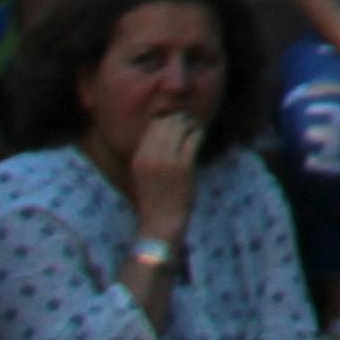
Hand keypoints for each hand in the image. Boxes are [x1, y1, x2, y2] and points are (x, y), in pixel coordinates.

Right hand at [128, 107, 204, 238]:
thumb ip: (151, 153)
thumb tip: (165, 131)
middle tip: (189, 121)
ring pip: (181, 127)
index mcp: (139, 157)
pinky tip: (200, 134)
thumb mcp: (144, 174)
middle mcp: (151, 156)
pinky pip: (193, 138)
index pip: (153, 125)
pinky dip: (198, 132)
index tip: (177, 120)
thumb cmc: (155, 198)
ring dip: (190, 123)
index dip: (167, 118)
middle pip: (167, 122)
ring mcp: (167, 160)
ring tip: (195, 126)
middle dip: (180, 118)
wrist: (161, 221)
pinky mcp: (184, 165)